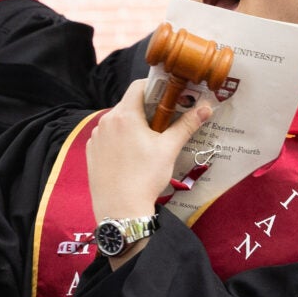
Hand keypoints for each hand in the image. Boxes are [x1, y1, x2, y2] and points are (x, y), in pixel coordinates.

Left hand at [84, 80, 217, 225]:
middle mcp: (106, 121)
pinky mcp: (91, 152)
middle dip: (148, 108)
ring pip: (118, 121)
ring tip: (151, 140)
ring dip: (134, 124)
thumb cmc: (145, 177)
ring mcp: (96, 137)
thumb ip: (186, 125)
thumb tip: (206, 108)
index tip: (171, 97)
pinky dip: (121, 138)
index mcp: (124, 115)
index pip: (139, 86)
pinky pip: (108, 136)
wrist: (120, 209)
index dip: (157, 88)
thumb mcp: (169, 149)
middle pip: (129, 104)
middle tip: (166, 121)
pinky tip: (133, 155)